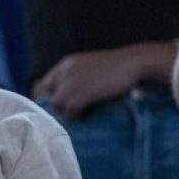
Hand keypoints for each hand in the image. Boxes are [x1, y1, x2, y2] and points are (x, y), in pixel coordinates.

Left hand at [33, 44, 158, 119]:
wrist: (131, 62)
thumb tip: (71, 97)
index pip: (47, 84)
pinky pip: (70, 110)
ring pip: (59, 105)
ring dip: (69, 113)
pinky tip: (88, 115)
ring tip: (83, 114)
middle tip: (75, 113)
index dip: (54, 97)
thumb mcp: (89, 67)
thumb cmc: (115, 67)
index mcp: (66, 63)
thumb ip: (77, 76)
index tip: (65, 106)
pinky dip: (77, 116)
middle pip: (51, 96)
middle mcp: (66, 70)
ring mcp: (73, 80)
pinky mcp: (84, 91)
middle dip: (61, 107)